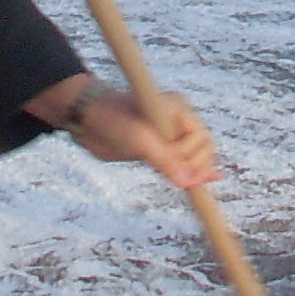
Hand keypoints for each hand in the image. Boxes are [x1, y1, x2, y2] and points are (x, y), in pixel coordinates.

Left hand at [35, 77, 219, 188]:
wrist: (86, 119)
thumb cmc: (113, 120)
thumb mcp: (140, 140)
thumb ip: (165, 160)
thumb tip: (188, 183)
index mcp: (178, 109)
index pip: (201, 138)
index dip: (193, 157)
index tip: (182, 171)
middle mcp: (176, 121)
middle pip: (202, 149)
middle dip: (194, 166)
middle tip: (177, 178)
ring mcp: (167, 136)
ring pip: (191, 158)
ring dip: (191, 172)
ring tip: (190, 185)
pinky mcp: (157, 150)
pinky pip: (179, 163)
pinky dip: (191, 172)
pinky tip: (208, 180)